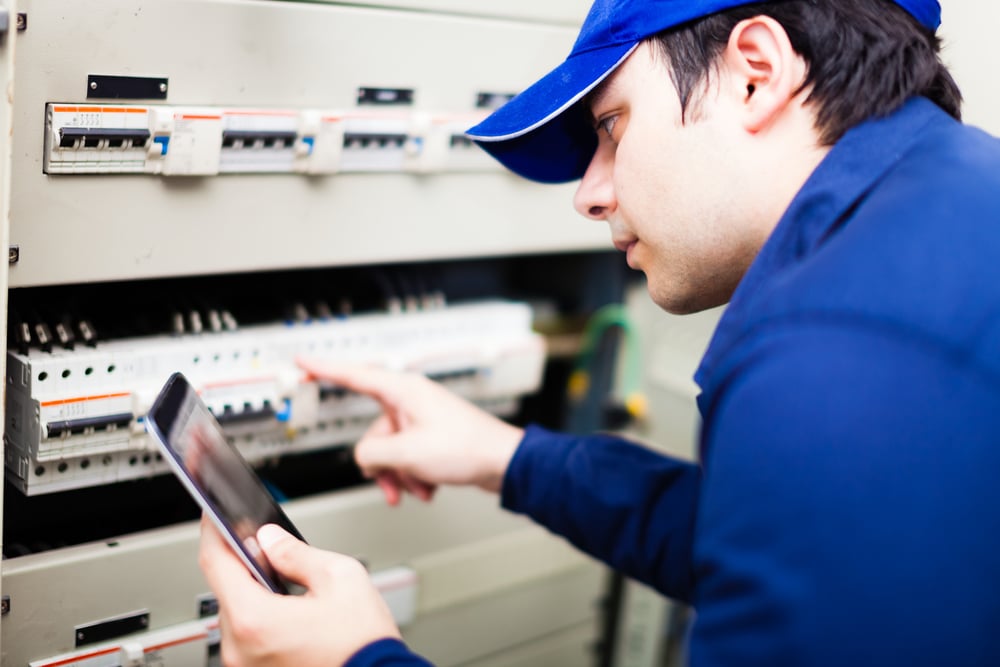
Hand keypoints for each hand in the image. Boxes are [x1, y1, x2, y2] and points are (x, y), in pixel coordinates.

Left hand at [199, 518, 399, 666]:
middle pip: (227, 589)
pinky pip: (247, 638)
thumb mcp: (340, 578)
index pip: (216, 562)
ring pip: (237, 614)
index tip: (214, 515)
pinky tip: (291, 614)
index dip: (214, 531)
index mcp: (255, 620)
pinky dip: (262, 619)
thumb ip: (296, 553)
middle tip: (270, 549)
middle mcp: (240, 648)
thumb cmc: (363, 644)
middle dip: (245, 564)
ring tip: (292, 589)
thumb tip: (271, 539)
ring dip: (255, 594)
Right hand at [297, 359, 523, 504]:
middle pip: (371, 434)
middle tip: (396, 482)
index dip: (322, 369)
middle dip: (381, 465)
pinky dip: (414, 477)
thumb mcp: (408, 453)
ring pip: (389, 452)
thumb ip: (371, 454)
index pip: (353, 375)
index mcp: (403, 391)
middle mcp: (410, 401)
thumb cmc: (467, 448)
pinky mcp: (431, 438)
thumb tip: (364, 459)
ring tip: (420, 489)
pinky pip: (407, 459)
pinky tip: (429, 488)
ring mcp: (421, 420)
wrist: (503, 463)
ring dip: (400, 476)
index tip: (301, 361)